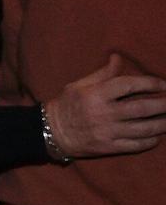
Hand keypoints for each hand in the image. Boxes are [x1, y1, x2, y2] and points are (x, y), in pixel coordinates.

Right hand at [44, 55, 165, 158]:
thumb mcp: (79, 85)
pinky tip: (157, 136)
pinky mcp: (108, 147)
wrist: (50, 132)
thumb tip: (118, 57)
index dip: (150, 83)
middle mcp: (104, 113)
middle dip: (164, 104)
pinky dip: (150, 141)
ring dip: (163, 123)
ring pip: (144, 128)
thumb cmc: (66, 104)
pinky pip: (135, 145)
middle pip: (142, 108)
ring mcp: (108, 132)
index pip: (129, 85)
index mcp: (96, 94)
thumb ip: (102, 73)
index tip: (163, 84)